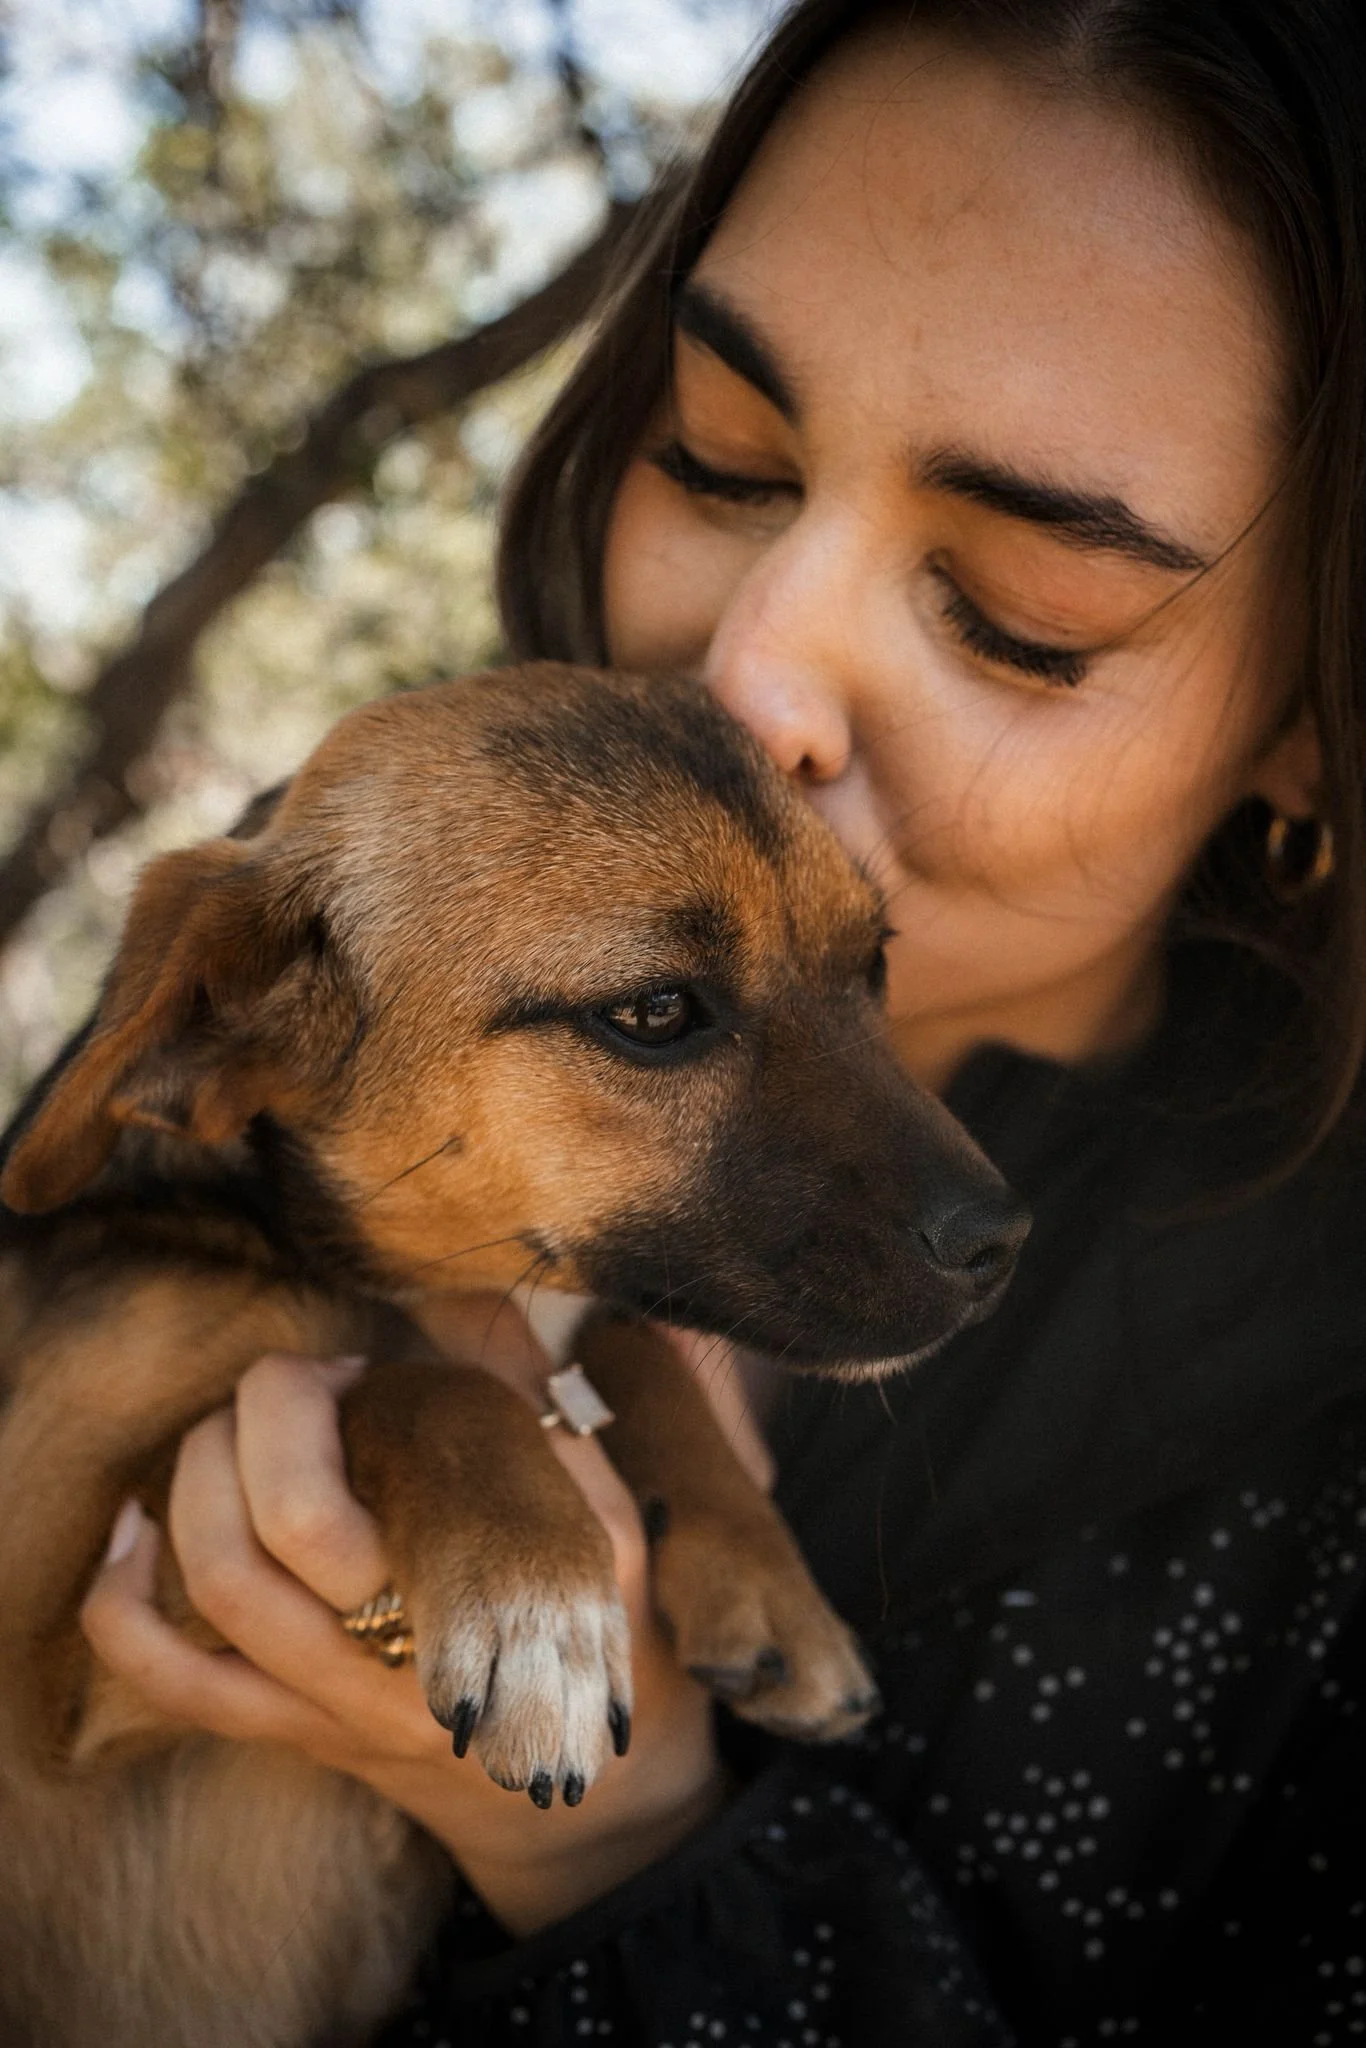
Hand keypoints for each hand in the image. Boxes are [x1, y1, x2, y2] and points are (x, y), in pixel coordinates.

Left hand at [79, 1300, 760, 1934]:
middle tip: (293, 1386)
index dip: (312, 1406)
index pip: (331, 1512)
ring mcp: (327, 1708)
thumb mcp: (621, 1541)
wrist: (582, 1806)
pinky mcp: (288, 1733)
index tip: (355, 1372)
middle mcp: (383, 1670)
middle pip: (261, 1537)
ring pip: (214, 1592)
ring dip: (195, 1482)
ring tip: (229, 1428)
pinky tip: (127, 1530)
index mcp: (469, 1612)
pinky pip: (172, 1683)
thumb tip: (500, 1333)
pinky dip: (121, 1606)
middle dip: (251, 1427)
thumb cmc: (607, 1647)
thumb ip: (567, 1444)